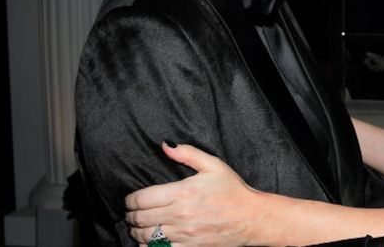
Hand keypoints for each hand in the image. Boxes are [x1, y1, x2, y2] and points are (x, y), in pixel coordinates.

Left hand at [125, 142, 266, 246]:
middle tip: (130, 213)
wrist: (252, 218)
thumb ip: (187, 153)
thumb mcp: (213, 165)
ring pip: (147, 236)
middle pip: (140, 218)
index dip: (130, 200)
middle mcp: (180, 215)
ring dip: (136, 232)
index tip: (130, 200)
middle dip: (130, 215)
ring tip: (137, 227)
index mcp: (183, 192)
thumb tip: (165, 145)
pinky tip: (149, 242)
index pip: (142, 198)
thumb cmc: (233, 190)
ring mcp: (184, 235)